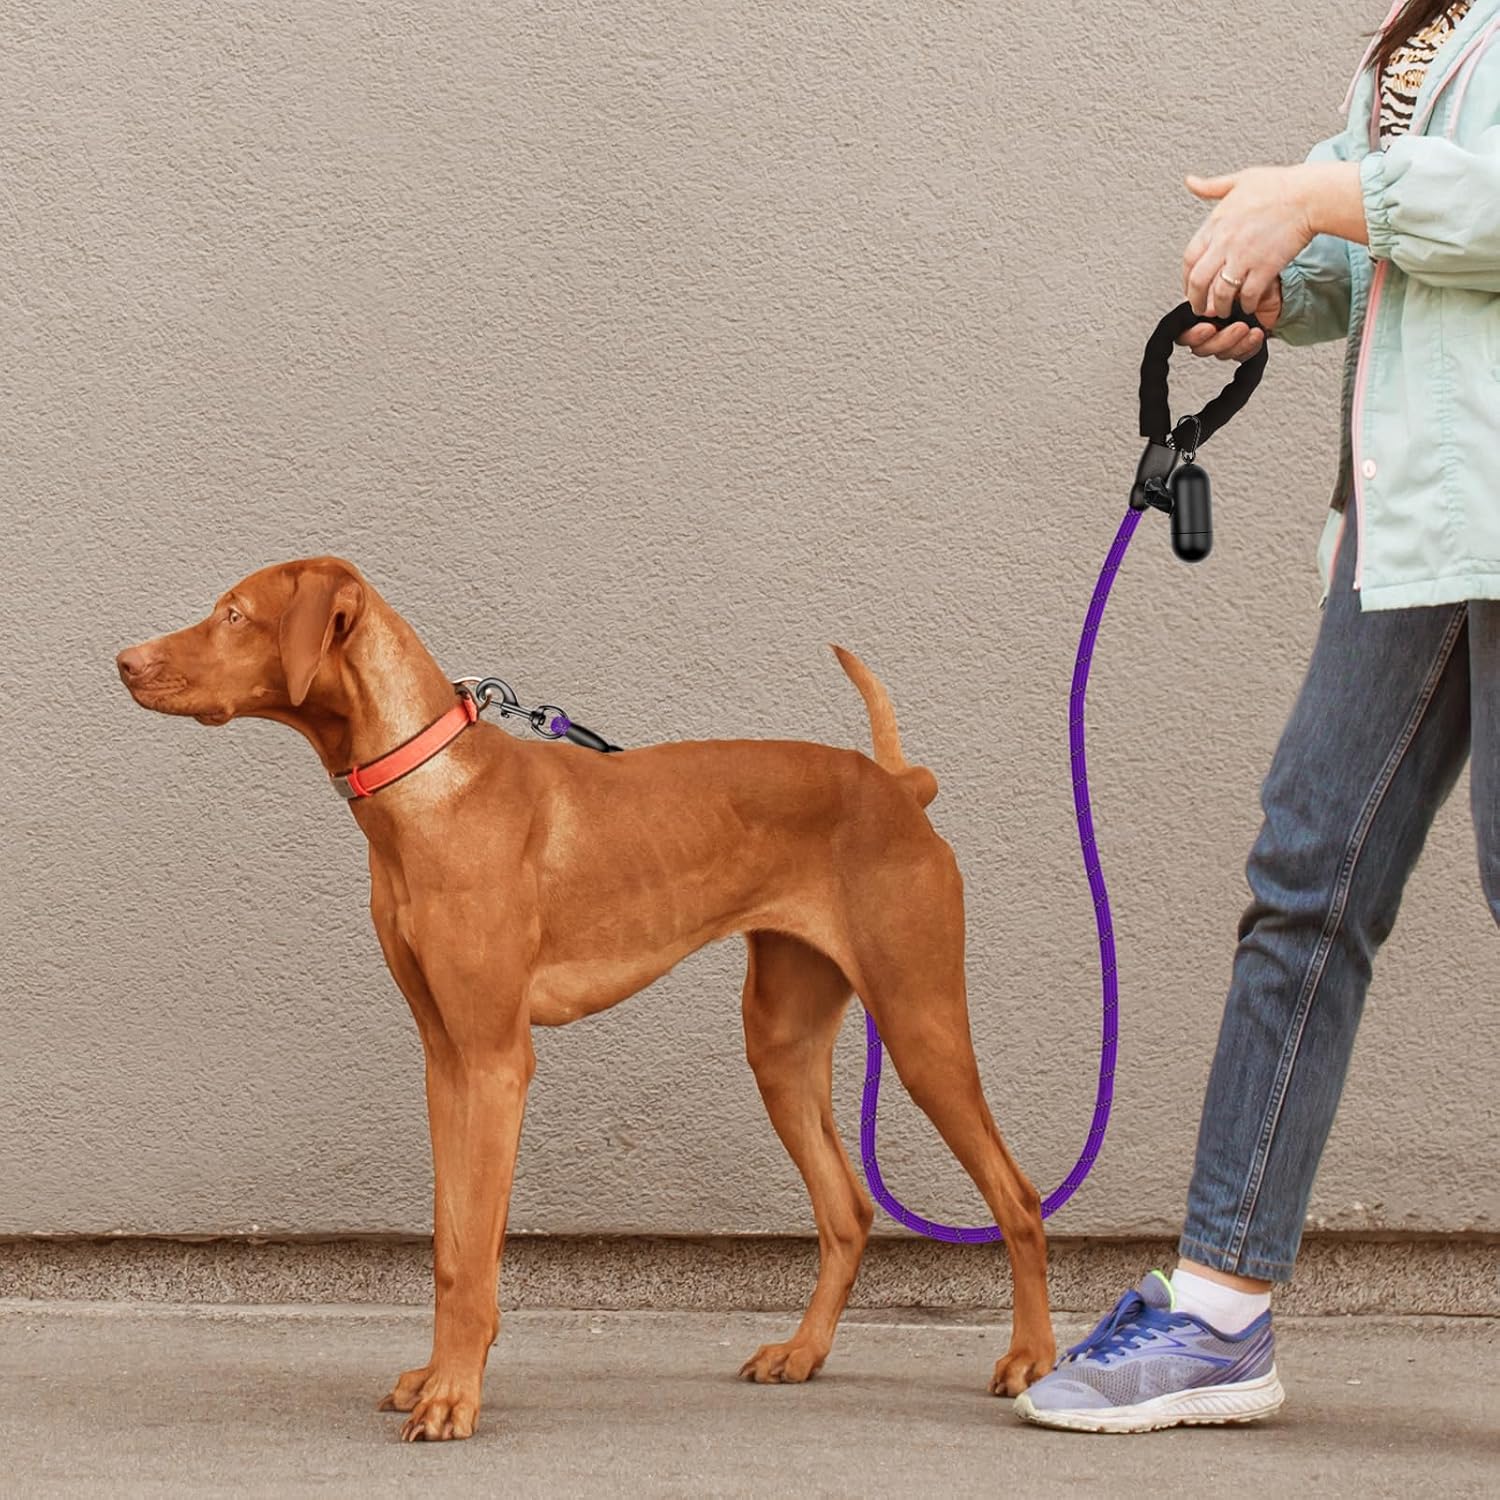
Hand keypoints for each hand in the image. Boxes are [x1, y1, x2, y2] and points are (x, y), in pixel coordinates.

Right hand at [1176, 279, 1279, 362]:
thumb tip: (1207, 311)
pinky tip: (1256, 334)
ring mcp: (1225, 337)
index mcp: (1197, 313)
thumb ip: (1213, 293)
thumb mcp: (1226, 277)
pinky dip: (1249, 347)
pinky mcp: (1242, 344)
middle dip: (1218, 341)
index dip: (1194, 336)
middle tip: (1235, 327)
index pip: (1184, 334)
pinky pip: (1241, 356)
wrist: (1271, 276)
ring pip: (1221, 354)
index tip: (1208, 328)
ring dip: (1235, 343)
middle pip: (1201, 349)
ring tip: (1247, 328)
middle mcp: (1208, 327)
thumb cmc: (1247, 273)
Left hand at [1182, 167, 1314, 317]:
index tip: (1190, 285)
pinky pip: (1248, 295)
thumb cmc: (1279, 186)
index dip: (1186, 277)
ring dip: (1220, 306)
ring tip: (1223, 310)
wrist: (1309, 195)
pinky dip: (1247, 305)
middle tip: (1200, 307)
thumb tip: (1190, 182)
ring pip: (1220, 293)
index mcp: (1216, 223)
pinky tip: (1249, 305)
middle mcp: (1225, 242)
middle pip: (1198, 281)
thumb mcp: (1239, 180)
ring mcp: (1244, 257)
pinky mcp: (1265, 268)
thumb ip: (1211, 187)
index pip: (1189, 258)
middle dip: (1196, 299)